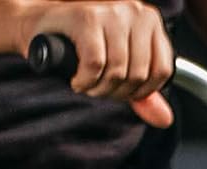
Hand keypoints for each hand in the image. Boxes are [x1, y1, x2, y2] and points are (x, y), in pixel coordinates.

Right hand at [18, 1, 174, 127]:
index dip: (143, 91)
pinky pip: (96, 64)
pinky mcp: (87, 17)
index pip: (162, 70)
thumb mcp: (121, 70)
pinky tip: (78, 80)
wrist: (40, 26)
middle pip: (140, 73)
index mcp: (149, 20)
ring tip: (89, 85)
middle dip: (118, 92)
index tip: (124, 91)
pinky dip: (86, 81)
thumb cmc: (83, 46)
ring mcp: (111, 11)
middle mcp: (133, 10)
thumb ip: (144, 94)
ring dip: (100, 89)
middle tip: (100, 89)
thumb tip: (165, 120)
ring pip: (119, 70)